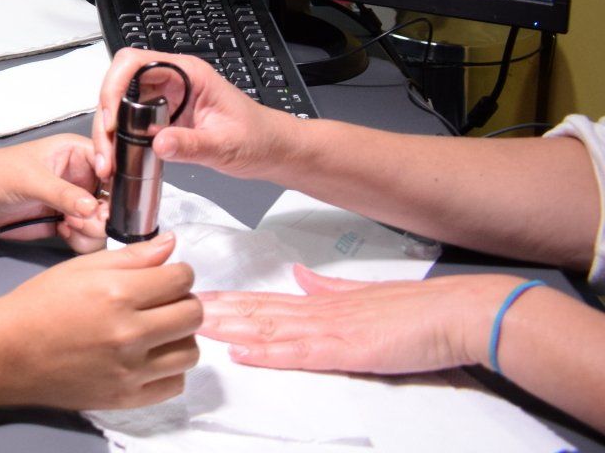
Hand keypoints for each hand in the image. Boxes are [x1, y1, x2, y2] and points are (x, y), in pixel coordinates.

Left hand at [0, 133, 106, 251]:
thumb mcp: (28, 179)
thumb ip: (61, 193)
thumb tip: (93, 207)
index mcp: (75, 151)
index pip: (112, 161)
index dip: (118, 180)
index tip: (109, 199)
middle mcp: (81, 176)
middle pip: (114, 197)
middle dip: (105, 213)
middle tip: (85, 220)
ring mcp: (76, 201)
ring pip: (104, 220)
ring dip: (93, 229)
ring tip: (69, 225)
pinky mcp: (68, 222)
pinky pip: (89, 236)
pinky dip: (82, 240)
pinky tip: (62, 232)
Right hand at [0, 232, 200, 409]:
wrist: (8, 351)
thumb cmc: (40, 303)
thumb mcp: (80, 268)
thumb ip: (131, 257)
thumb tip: (172, 245)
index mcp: (117, 293)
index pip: (181, 279)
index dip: (179, 272)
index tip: (168, 276)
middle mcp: (129, 333)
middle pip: (193, 315)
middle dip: (184, 301)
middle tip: (163, 302)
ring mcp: (130, 370)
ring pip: (190, 351)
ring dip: (180, 336)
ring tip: (157, 330)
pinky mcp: (127, 398)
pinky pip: (175, 383)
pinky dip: (170, 369)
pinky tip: (149, 357)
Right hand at [91, 48, 294, 182]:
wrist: (273, 151)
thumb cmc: (259, 139)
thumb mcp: (226, 145)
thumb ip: (193, 145)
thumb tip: (157, 143)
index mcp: (187, 73)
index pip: (135, 62)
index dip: (114, 85)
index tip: (111, 118)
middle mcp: (172, 80)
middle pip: (120, 84)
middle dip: (105, 114)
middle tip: (105, 150)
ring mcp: (166, 98)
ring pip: (121, 103)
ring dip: (108, 129)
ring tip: (108, 160)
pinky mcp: (163, 116)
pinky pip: (131, 120)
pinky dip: (119, 138)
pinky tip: (119, 158)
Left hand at [199, 266, 515, 374]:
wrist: (456, 312)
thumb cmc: (417, 309)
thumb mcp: (362, 294)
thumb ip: (327, 288)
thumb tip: (299, 277)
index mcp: (320, 303)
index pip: (264, 302)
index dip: (228, 300)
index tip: (195, 297)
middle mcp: (318, 313)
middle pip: (256, 312)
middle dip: (215, 311)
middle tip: (176, 307)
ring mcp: (330, 331)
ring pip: (268, 329)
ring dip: (229, 328)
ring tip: (193, 324)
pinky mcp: (347, 350)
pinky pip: (299, 353)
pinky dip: (267, 353)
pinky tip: (241, 351)